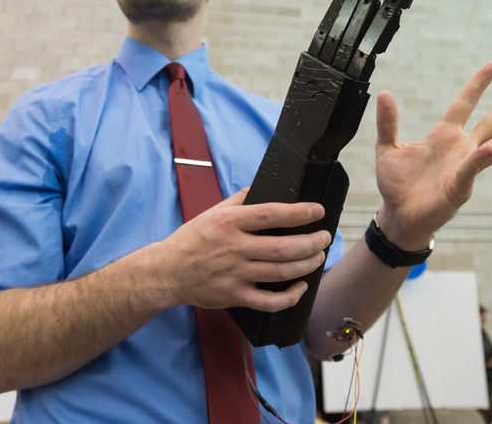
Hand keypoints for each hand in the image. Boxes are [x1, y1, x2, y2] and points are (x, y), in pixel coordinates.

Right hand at [159, 189, 331, 312]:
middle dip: (312, 242)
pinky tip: (300, 287)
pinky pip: (269, 302)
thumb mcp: (211, 213)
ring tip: (319, 256)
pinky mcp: (234, 296)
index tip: (318, 211)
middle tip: (325, 237)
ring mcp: (235, 275)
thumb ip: (238, 201)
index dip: (299, 213)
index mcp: (229, 223)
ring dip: (307, 265)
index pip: (272, 214)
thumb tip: (263, 190)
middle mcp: (234, 248)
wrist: (166, 272)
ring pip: (282, 272)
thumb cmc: (191, 240)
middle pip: (284, 247)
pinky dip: (290, 296)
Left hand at [374, 62, 491, 248]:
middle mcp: (461, 149)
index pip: (464, 104)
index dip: (477, 85)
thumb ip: (388, 123)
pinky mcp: (460, 187)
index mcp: (444, 136)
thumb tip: (385, 93)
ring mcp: (465, 167)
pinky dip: (480, 158)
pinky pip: (471, 170)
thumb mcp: (387, 148)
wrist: (398, 216)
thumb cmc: (397, 185)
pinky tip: (491, 148)